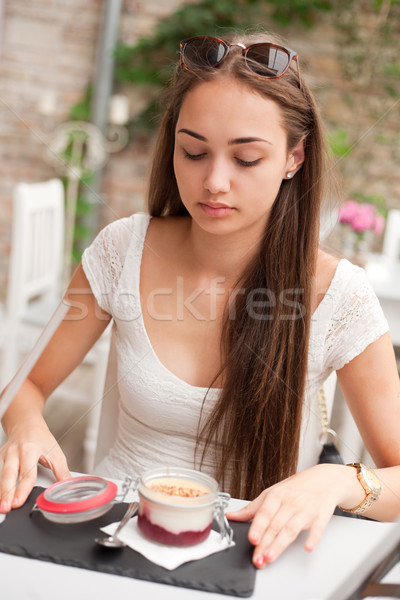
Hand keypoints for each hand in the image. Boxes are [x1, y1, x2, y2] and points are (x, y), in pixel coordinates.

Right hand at [0, 423, 69, 512]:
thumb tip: (68, 487)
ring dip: (0, 492)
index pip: (27, 473)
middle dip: (6, 493)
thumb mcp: (55, 453)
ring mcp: (4, 455)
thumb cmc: (41, 439)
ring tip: (1, 507)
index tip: (18, 502)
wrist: (26, 425)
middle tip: (6, 508)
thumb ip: (61, 471)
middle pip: (8, 475)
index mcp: (30, 450)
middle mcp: (15, 452)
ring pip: (0, 475)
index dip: (22, 489)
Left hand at [226, 464, 353, 567]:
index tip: (252, 539)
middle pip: (275, 525)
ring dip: (281, 544)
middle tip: (257, 558)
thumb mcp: (272, 493)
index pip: (264, 513)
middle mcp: (290, 502)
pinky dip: (313, 538)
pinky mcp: (321, 516)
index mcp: (276, 496)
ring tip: (271, 557)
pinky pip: (317, 528)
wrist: (326, 479)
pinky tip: (308, 547)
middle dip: (265, 543)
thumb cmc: (297, 487)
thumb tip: (231, 516)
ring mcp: (306, 510)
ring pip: (291, 529)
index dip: (258, 526)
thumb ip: (253, 508)